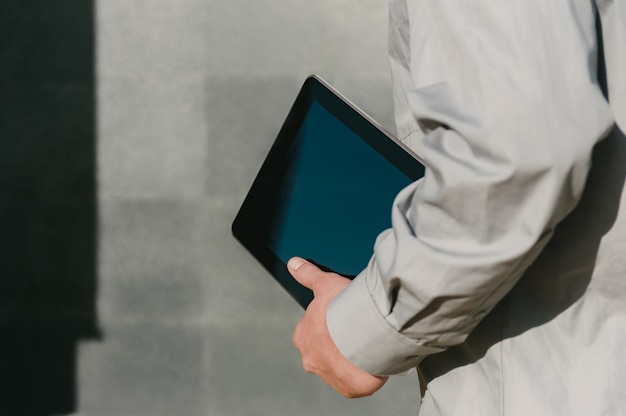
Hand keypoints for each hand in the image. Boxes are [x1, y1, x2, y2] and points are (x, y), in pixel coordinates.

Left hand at [288, 257, 387, 397]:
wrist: (364, 336)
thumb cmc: (342, 310)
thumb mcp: (324, 284)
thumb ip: (308, 274)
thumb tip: (293, 263)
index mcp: (303, 336)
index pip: (314, 330)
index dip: (330, 322)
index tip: (343, 316)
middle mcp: (311, 358)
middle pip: (325, 349)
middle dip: (338, 342)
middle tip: (356, 330)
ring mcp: (328, 375)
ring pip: (340, 365)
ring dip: (350, 357)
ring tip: (366, 343)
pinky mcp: (346, 388)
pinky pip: (355, 380)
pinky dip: (363, 372)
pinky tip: (371, 360)